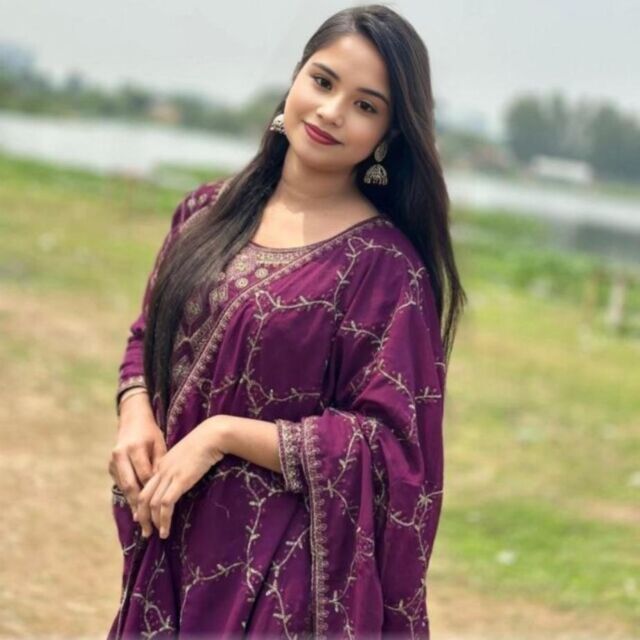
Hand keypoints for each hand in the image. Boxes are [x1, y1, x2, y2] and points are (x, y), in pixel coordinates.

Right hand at [109, 393, 166, 515]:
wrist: (131, 419)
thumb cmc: (150, 432)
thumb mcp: (159, 444)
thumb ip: (160, 464)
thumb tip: (164, 487)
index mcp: (134, 448)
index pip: (144, 476)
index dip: (152, 493)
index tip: (161, 510)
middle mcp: (120, 456)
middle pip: (130, 486)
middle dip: (140, 508)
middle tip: (148, 526)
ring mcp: (113, 461)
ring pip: (124, 488)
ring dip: (133, 506)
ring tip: (142, 524)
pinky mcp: (111, 466)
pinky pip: (121, 485)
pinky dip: (130, 498)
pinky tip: (138, 511)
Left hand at [135, 417, 226, 538]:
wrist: (211, 436)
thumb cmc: (204, 443)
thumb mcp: (186, 455)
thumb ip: (179, 467)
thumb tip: (180, 480)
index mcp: (161, 464)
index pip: (145, 487)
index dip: (141, 504)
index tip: (142, 517)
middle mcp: (161, 470)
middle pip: (143, 497)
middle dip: (142, 517)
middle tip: (145, 531)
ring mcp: (169, 475)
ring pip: (152, 503)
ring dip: (152, 522)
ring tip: (156, 534)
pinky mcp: (180, 481)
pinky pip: (166, 504)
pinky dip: (164, 520)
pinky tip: (166, 530)